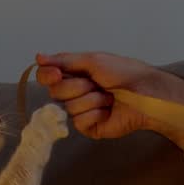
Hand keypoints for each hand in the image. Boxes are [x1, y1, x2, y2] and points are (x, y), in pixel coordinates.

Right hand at [34, 51, 183, 146]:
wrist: (145, 92)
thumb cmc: (124, 73)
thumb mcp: (93, 60)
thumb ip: (64, 60)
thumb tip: (38, 56)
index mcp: (74, 75)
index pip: (47, 77)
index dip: (48, 76)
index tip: (57, 73)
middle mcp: (75, 93)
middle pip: (56, 92)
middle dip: (77, 86)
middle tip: (97, 84)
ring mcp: (82, 111)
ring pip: (70, 107)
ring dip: (92, 99)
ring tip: (108, 97)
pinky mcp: (90, 128)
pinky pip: (79, 122)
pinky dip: (95, 113)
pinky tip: (108, 111)